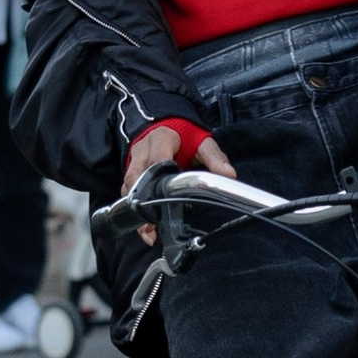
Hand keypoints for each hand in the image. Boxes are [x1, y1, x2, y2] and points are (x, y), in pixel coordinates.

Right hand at [124, 119, 232, 239]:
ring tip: (148, 231)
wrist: (167, 126)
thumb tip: (229, 174)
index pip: (158, 159)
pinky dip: (134, 210)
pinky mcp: (131, 173)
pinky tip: (144, 229)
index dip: (159, 177)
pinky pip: (127, 192)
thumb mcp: (203, 143)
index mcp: (161, 140)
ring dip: (138, 209)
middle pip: (138, 177)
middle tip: (152, 223)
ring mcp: (134, 162)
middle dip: (144, 201)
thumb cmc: (186, 137)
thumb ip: (215, 157)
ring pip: (129, 187)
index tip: (164, 196)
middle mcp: (143, 151)